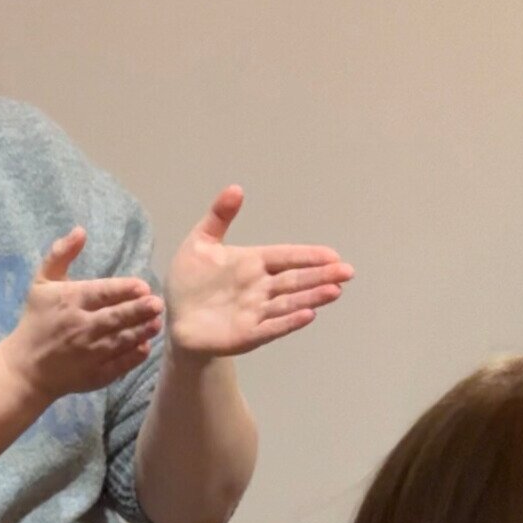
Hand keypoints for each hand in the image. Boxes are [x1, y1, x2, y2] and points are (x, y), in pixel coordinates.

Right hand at [0, 227, 164, 401]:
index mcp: (69, 301)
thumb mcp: (42, 283)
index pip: (102, 293)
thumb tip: (80, 230)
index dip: (125, 289)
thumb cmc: (35, 320)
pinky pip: (118, 365)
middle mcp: (80, 327)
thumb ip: (60, 255)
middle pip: (115, 317)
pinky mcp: (93, 375)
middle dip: (139, 311)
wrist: (24, 368)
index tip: (143, 286)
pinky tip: (144, 347)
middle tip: (158, 304)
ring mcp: (87, 354)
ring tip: (156, 323)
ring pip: (120, 340)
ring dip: (141, 331)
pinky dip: (133, 356)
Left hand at [165, 185, 353, 357]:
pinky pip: (270, 328)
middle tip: (347, 272)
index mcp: (252, 263)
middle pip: (294, 280)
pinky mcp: (246, 334)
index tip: (332, 255)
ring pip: (288, 303)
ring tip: (334, 291)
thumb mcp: (200, 244)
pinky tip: (308, 315)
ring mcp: (255, 312)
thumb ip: (219, 217)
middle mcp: (259, 288)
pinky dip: (288, 322)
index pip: (285, 257)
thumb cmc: (190, 281)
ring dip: (311, 297)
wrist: (174, 318)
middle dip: (320, 276)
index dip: (308, 256)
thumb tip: (236, 188)